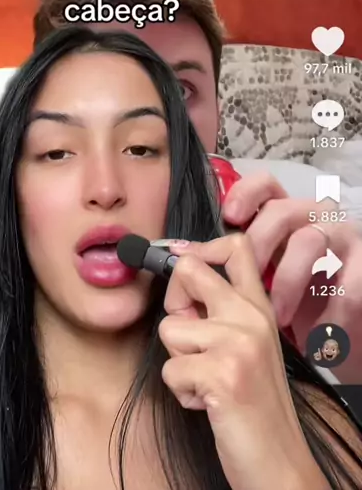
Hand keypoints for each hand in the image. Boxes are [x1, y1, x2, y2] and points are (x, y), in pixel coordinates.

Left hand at [158, 236, 327, 489]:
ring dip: (178, 361)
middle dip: (173, 301)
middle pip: (188, 269)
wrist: (278, 460)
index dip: (198, 249)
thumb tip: (179, 273)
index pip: (235, 245)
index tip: (183, 269)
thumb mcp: (247, 345)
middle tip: (190, 336)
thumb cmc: (254, 404)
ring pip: (169, 328)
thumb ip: (222, 311)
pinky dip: (181, 392)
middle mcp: (251, 316)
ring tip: (207, 381)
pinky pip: (170, 370)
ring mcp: (238, 343)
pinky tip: (208, 402)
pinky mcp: (222, 373)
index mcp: (259, 306)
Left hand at [222, 173, 361, 382]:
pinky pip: (345, 285)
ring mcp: (344, 239)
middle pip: (280, 212)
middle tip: (245, 282)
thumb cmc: (293, 309)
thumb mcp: (262, 281)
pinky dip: (327, 315)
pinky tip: (316, 336)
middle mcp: (316, 218)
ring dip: (289, 283)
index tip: (228, 215)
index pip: (266, 185)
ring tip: (277, 319)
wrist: (338, 340)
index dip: (246, 193)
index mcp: (287, 216)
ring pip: (310, 241)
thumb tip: (180, 256)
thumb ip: (228, 265)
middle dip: (258, 246)